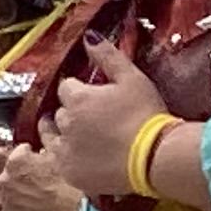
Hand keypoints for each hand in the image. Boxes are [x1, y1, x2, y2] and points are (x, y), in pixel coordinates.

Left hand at [0, 142, 87, 210]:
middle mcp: (5, 180)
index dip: (12, 154)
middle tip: (14, 175)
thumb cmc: (73, 185)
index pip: (1, 152)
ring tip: (5, 194)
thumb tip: (44, 122)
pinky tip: (2, 209)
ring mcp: (4, 200)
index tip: (21, 156)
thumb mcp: (62, 153)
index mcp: (15, 160)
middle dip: (0, 173)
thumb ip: (48, 135)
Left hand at [40, 41, 162, 199]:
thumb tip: (88, 36)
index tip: (94, 96)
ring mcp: (65, 150)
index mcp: (77, 97)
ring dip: (63, 134)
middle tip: (93, 119)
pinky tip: (83, 157)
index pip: (67, 87)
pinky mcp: (71, 173)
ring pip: (53, 137)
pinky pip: (61, 162)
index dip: (80, 91)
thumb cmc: (147, 116)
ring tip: (81, 137)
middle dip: (72, 113)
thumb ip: (107, 56)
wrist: (156, 158)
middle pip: (61, 112)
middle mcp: (65, 122)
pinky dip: (68, 158)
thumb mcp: (133, 78)